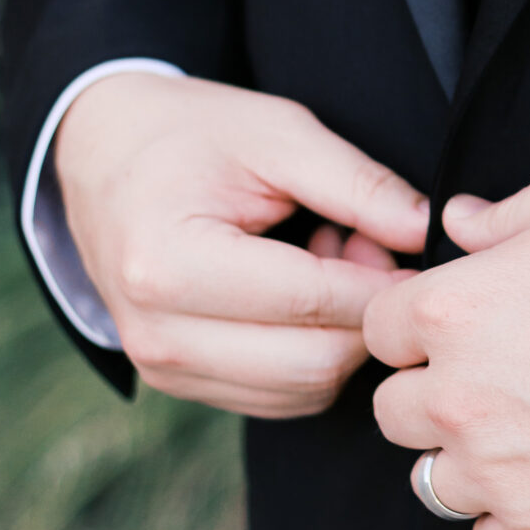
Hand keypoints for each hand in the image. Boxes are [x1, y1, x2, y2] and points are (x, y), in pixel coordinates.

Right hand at [53, 73, 428, 416]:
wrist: (100, 154)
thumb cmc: (188, 134)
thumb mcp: (278, 133)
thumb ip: (358, 185)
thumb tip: (429, 232)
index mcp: (168, 266)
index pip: (313, 303)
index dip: (384, 281)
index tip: (413, 246)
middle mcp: (158, 336)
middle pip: (314, 363)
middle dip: (366, 313)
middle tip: (370, 245)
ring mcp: (164, 369)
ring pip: (304, 390)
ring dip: (342, 335)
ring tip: (332, 260)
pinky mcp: (179, 383)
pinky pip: (281, 396)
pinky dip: (314, 352)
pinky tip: (307, 293)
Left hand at [366, 149, 529, 529]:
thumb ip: (514, 206)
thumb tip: (460, 221)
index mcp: (456, 307)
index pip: (380, 327)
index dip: (422, 322)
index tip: (470, 324)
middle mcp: (458, 396)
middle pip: (395, 408)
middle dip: (437, 389)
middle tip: (507, 375)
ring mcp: (497, 474)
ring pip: (432, 478)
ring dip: (469, 457)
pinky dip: (513, 513)